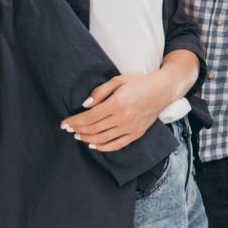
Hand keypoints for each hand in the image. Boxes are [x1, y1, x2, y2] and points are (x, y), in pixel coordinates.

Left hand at [60, 72, 175, 151]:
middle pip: (93, 129)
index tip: (64, 123)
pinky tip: (93, 145)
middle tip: (68, 130)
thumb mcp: (118, 80)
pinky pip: (116, 145)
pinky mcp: (136, 134)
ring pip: (102, 139)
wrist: (163, 90)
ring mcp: (130, 128)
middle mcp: (123, 118)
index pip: (89, 117)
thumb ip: (100, 92)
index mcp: (117, 103)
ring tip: (78, 136)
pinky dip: (103, 147)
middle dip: (77, 130)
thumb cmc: (139, 82)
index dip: (74, 122)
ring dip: (87, 139)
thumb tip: (85, 105)